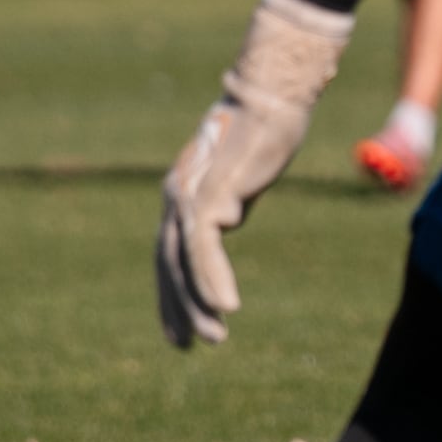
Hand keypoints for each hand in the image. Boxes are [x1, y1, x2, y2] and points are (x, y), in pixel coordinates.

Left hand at [156, 0, 354, 346]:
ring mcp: (189, 195)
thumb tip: (229, 219)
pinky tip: (227, 305)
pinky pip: (204, 247)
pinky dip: (213, 278)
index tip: (179, 328)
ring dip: (196, 303)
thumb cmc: (267, 126)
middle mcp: (176, 195)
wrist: (274, 95)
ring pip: (181, 261)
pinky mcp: (210, 194)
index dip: (172, 292)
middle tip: (189, 345)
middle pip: (167, 263)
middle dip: (178, 307)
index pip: (168, 253)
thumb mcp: (243, 171)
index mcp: (182, 192)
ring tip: (214, 337)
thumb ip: (231, 196)